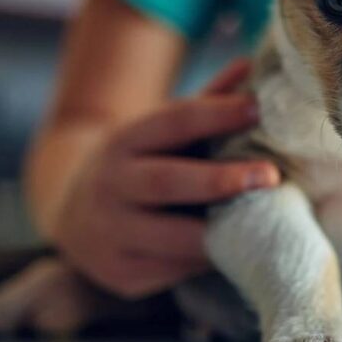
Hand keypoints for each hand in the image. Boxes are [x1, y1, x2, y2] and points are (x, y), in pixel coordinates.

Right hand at [52, 59, 279, 298]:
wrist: (71, 210)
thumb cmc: (142, 163)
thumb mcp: (162, 131)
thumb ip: (207, 103)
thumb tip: (252, 66)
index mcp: (125, 140)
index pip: (171, 122)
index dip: (215, 114)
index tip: (257, 109)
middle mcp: (111, 185)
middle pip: (167, 182)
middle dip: (220, 181)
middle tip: (270, 176)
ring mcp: (110, 233)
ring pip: (171, 236)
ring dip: (221, 232)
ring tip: (267, 223)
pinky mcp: (121, 274)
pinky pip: (174, 270)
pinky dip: (209, 261)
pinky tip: (240, 252)